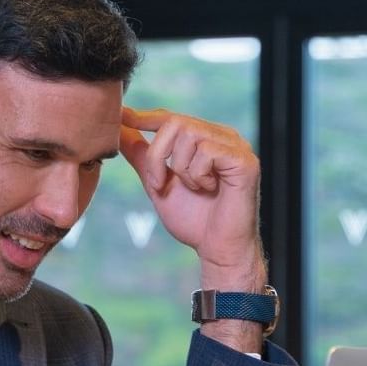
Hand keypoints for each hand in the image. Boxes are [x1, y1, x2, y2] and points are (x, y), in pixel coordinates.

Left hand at [118, 107, 264, 290]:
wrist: (217, 249)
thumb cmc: (194, 221)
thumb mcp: (160, 185)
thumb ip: (143, 158)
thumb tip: (121, 130)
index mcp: (206, 140)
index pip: (172, 118)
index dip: (147, 117)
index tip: (123, 115)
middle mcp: (223, 137)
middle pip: (176, 122)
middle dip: (157, 155)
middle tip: (158, 184)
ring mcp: (237, 147)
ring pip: (189, 134)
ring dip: (180, 169)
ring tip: (193, 189)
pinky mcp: (245, 160)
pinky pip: (207, 151)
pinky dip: (198, 175)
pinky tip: (209, 190)